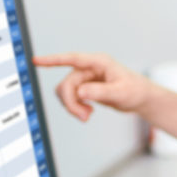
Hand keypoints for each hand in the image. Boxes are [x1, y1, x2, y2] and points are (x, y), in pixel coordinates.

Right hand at [34, 52, 153, 120]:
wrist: (140, 98)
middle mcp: (89, 68)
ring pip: (65, 92)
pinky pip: (70, 98)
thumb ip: (100, 92)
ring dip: (72, 106)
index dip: (53, 60)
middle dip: (71, 102)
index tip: (35, 61)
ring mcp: (86, 78)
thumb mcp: (120, 93)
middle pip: (67, 84)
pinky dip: (75, 108)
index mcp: (99, 62)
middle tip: (84, 117)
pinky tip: (88, 112)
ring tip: (87, 116)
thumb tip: (80, 92)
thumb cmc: (135, 90)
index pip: (72, 59)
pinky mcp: (85, 88)